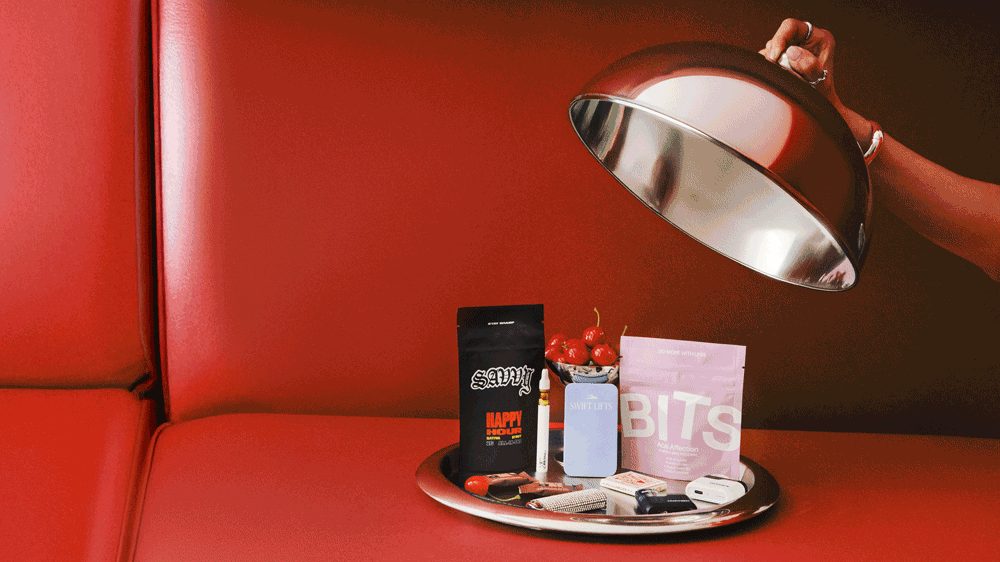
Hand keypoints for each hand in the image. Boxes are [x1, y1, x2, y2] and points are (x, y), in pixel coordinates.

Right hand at [760, 18, 869, 146]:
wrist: (821, 106)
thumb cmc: (822, 94)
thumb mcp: (817, 80)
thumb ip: (808, 64)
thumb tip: (792, 51)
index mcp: (820, 38)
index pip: (792, 26)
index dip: (780, 38)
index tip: (774, 56)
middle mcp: (807, 40)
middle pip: (780, 36)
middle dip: (775, 52)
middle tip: (776, 68)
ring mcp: (796, 48)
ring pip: (773, 47)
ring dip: (772, 61)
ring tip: (783, 75)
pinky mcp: (786, 57)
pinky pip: (769, 57)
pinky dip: (770, 66)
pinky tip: (778, 75)